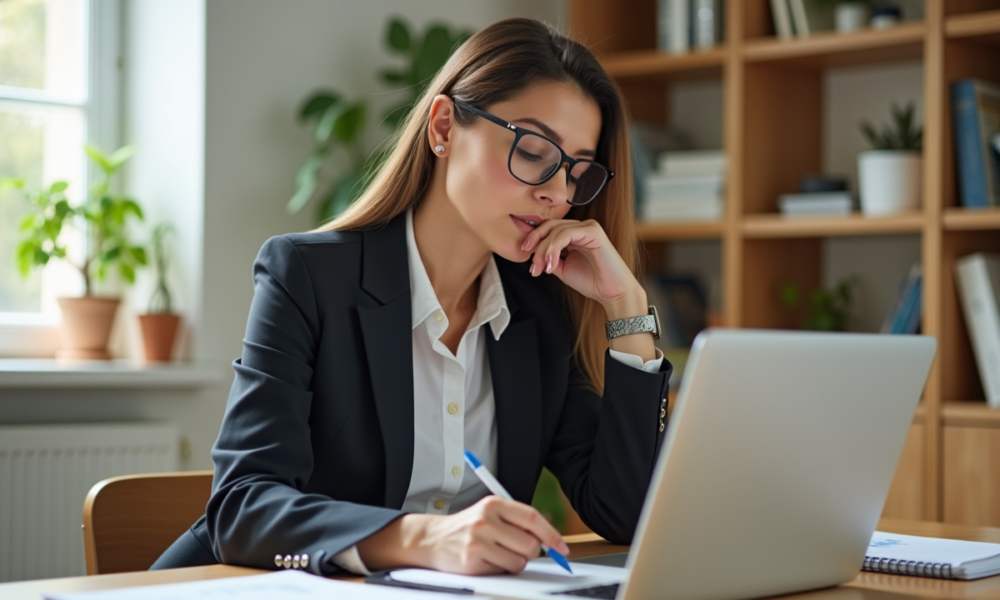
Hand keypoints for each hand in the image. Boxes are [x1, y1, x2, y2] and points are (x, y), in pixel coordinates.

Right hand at [357, 496, 568, 574]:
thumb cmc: (467, 527)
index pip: (532, 518)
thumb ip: (516, 521)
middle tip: (519, 551)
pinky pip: (502, 572)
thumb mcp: (489, 514)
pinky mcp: (472, 560)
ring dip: (514, 563)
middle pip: (529, 544)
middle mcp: (486, 520)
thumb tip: (549, 538)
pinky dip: (499, 570)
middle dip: (531, 553)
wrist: (432, 539)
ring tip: (498, 555)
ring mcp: (478, 540)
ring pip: (518, 561)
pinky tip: (486, 561)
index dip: (551, 534)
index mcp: (494, 504)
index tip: (561, 547)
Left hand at [521, 219, 641, 314]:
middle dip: (536, 245)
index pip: (549, 229)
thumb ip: (549, 258)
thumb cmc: (592, 282)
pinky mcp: (594, 231)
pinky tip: (553, 265)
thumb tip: (533, 253)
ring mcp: (588, 227)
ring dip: (545, 251)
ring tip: (543, 268)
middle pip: (550, 226)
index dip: (534, 240)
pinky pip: (567, 234)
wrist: (612, 293)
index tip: (526, 259)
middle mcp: (581, 228)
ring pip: (556, 230)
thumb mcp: (563, 269)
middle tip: (533, 266)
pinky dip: (555, 249)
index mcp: (574, 235)